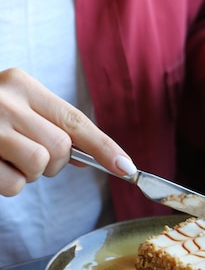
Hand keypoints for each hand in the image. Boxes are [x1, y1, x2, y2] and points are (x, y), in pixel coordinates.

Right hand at [0, 68, 135, 195]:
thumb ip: (49, 125)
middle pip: (60, 148)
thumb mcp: (16, 107)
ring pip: (39, 165)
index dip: (105, 147)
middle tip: (31, 157)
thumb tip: (89, 156)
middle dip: (54, 164)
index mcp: (21, 83)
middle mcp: (5, 99)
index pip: (75, 120)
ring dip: (29, 174)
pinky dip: (9, 185)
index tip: (127, 168)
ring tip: (7, 159)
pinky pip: (13, 185)